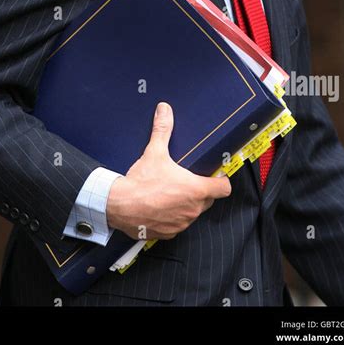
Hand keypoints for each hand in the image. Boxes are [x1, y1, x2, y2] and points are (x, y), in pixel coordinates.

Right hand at [106, 101, 230, 239]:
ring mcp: (182, 223)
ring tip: (171, 193)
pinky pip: (178, 225)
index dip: (221, 180)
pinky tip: (161, 206)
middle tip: (188, 180)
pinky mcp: (169, 233)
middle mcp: (192, 209)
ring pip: (192, 213)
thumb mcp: (154, 151)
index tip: (216, 176)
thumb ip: (163, 129)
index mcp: (195, 189)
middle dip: (201, 191)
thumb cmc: (140, 183)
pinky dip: (172, 217)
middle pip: (208, 200)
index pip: (224, 188)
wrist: (119, 205)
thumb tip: (165, 111)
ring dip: (186, 205)